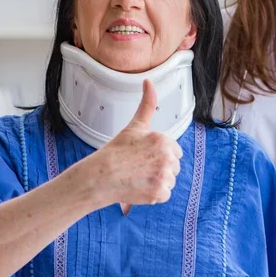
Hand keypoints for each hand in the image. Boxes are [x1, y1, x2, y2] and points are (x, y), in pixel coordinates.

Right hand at [80, 79, 182, 209]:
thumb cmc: (116, 152)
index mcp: (163, 140)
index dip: (159, 154)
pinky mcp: (159, 193)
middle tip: (139, 167)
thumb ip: (147, 103)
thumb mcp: (135, 125)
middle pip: (174, 167)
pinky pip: (165, 194)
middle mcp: (167, 158)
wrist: (100, 177)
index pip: (175, 151)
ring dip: (157, 181)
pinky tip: (140, 187)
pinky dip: (154, 194)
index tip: (144, 155)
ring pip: (170, 181)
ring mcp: (163, 176)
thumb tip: (149, 81)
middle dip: (159, 168)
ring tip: (139, 177)